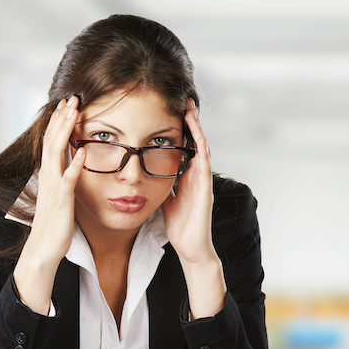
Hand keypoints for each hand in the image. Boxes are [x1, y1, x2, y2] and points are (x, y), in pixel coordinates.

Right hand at [13, 96, 84, 313]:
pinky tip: (82, 152)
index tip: (67, 104)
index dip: (58, 122)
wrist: (43, 250)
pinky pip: (68, 181)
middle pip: (52, 141)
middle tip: (71, 98)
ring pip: (57, 154)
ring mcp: (54, 188)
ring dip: (65, 132)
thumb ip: (63, 179)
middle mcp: (48, 177)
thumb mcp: (58, 196)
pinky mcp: (62, 202)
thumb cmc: (54, 225)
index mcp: (48, 175)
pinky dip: (74, 165)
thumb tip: (71, 164)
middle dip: (62, 119)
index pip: (52, 141)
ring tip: (74, 114)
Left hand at [162, 98, 225, 317]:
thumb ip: (160, 184)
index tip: (172, 110)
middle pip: (195, 141)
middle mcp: (196, 175)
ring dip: (197, 129)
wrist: (190, 248)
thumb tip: (143, 173)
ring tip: (191, 110)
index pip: (184, 145)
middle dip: (190, 122)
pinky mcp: (205, 190)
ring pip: (202, 148)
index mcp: (187, 176)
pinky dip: (202, 150)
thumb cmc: (179, 225)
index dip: (180, 129)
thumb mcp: (165, 198)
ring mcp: (202, 181)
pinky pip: (204, 165)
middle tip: (184, 100)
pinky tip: (199, 137)